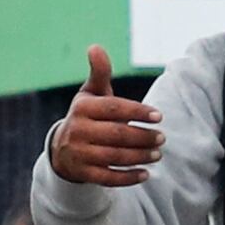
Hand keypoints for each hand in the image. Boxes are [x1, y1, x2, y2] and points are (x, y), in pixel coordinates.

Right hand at [51, 46, 163, 189]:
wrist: (61, 149)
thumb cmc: (86, 116)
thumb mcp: (90, 94)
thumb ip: (99, 73)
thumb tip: (95, 46)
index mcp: (82, 108)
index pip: (114, 108)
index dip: (138, 111)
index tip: (159, 116)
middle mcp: (78, 130)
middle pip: (117, 134)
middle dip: (142, 137)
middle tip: (162, 137)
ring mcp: (79, 153)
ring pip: (114, 157)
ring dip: (139, 157)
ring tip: (158, 154)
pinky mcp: (83, 172)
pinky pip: (108, 178)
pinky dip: (128, 177)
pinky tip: (145, 173)